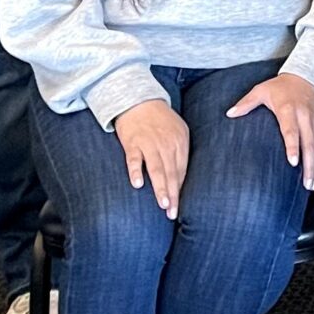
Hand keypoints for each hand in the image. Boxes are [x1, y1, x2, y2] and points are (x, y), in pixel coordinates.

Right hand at [114, 99, 189, 217]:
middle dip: (173, 194)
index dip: (180, 189)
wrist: (138, 100)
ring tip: (163, 204)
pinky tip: (137, 184)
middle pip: (172, 173)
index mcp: (180, 142)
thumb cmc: (159, 120)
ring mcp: (149, 142)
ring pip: (156, 168)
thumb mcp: (177, 131)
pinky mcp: (132, 141)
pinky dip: (135, 171)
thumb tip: (180, 178)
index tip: (179, 207)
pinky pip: (134, 159)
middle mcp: (166, 143)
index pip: (181, 170)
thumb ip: (179, 152)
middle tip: (172, 213)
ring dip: (160, 187)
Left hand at [228, 72, 313, 187]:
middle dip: (309, 164)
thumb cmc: (281, 86)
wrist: (306, 75)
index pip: (291, 130)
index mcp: (288, 108)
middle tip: (306, 183)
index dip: (293, 147)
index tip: (293, 162)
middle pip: (309, 143)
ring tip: (313, 183)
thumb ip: (246, 103)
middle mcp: (304, 115)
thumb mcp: (261, 90)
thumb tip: (229, 114)